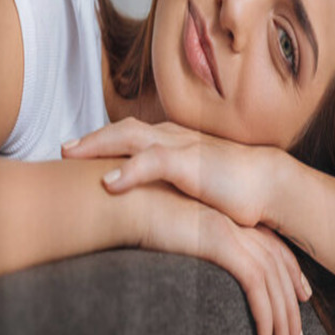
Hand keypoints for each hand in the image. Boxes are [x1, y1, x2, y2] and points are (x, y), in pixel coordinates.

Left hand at [62, 117, 279, 228]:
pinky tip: (107, 183)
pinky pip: (153, 162)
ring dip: (98, 145)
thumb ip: (175, 187)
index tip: (77, 152)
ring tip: (70, 155)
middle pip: (124, 130)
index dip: (102, 141)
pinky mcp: (192, 164)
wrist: (271, 185)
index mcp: (175, 142)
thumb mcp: (198, 185)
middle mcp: (175, 138)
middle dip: (92, 139)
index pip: (132, 135)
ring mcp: (183, 148)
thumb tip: (155, 204)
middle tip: (63, 150)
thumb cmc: (238, 189)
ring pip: (131, 138)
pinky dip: (128, 171)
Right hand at [120, 180, 311, 334]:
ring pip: (275, 290)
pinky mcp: (223, 245)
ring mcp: (234, 234)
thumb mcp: (176, 235)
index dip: (291, 277)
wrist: (127, 202)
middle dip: (292, 316)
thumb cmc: (141, 218)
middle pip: (282, 275)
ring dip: (283, 330)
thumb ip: (193, 249)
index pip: (275, 251)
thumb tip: (198, 273)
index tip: (301, 300)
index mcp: (231, 220)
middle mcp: (239, 225)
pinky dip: (265, 322)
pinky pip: (257, 291)